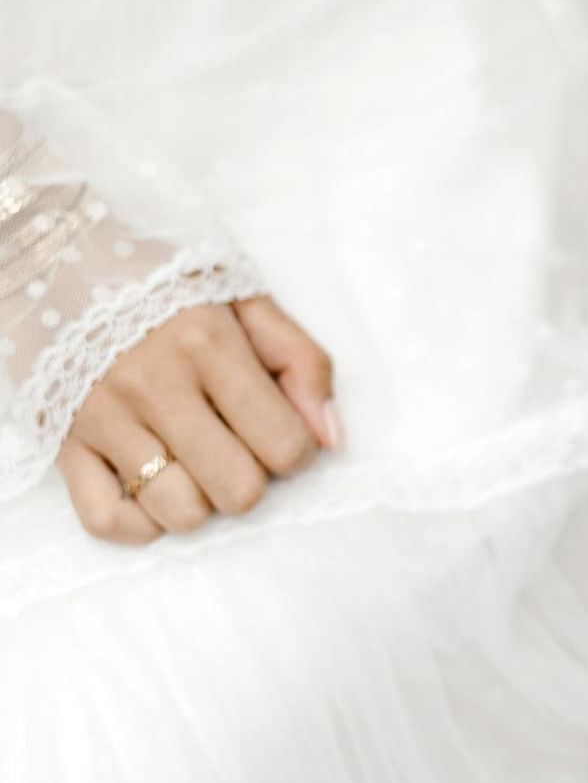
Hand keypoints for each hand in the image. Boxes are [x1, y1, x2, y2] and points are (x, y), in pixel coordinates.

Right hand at [57, 297, 338, 542]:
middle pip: (237, 490)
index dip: (296, 450)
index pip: (284, 445)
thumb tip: (331, 439)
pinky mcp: (64, 444)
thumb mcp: (246, 299)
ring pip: (180, 513)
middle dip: (252, 477)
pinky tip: (155, 490)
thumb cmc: (166, 285)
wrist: (60, 260)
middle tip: (236, 445)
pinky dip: (142, 521)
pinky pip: (108, 521)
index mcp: (207, 344)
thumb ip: (302, 362)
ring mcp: (103, 420)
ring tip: (194, 462)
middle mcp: (154, 386)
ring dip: (200, 500)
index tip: (278, 429)